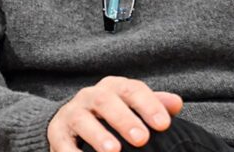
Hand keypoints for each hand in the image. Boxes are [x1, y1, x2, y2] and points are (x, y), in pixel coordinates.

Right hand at [46, 76, 182, 151]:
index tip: (164, 125)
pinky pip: (62, 142)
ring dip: (98, 135)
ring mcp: (71, 114)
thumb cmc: (112, 116)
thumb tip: (176, 103)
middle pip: (105, 100)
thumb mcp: (132, 107)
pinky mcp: (57, 133)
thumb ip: (155, 105)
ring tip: (113, 151)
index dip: (148, 105)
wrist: (71, 122)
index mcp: (112, 88)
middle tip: (142, 139)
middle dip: (123, 119)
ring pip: (82, 119)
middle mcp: (90, 97)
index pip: (131, 90)